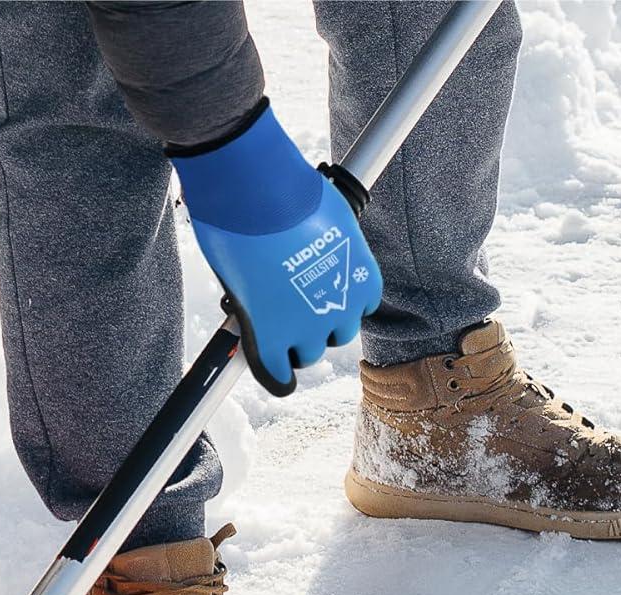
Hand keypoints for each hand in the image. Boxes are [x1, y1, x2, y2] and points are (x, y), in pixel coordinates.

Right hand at [171, 100, 381, 396]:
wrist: (258, 192)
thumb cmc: (286, 191)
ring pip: (307, 353)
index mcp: (362, 277)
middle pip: (335, 334)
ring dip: (293, 344)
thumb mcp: (324, 217)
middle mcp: (341, 307)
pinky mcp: (270, 338)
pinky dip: (276, 377)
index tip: (319, 297)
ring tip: (273, 325)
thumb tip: (299, 245)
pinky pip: (276, 373)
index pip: (359, 307)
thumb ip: (319, 244)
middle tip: (291, 309)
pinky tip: (274, 376)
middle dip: (316, 325)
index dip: (337, 303)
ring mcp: (305, 326)